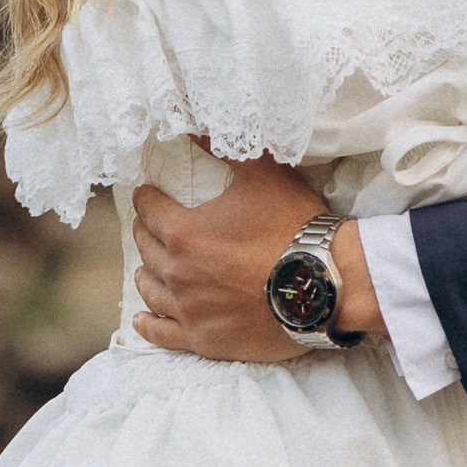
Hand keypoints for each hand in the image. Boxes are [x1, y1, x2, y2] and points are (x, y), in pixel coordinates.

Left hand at [133, 157, 384, 359]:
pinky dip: (149, 325)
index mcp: (185, 233)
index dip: (147, 199)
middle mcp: (178, 273)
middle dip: (145, 233)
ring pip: (151, 291)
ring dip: (146, 274)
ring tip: (146, 268)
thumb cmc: (293, 226)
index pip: (151, 211)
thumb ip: (227, 149)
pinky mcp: (204, 339)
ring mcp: (189, 310)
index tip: (146, 195)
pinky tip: (143, 319)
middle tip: (148, 226)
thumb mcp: (263, 174)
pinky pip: (163, 334)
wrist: (323, 284)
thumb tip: (193, 126)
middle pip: (148, 250)